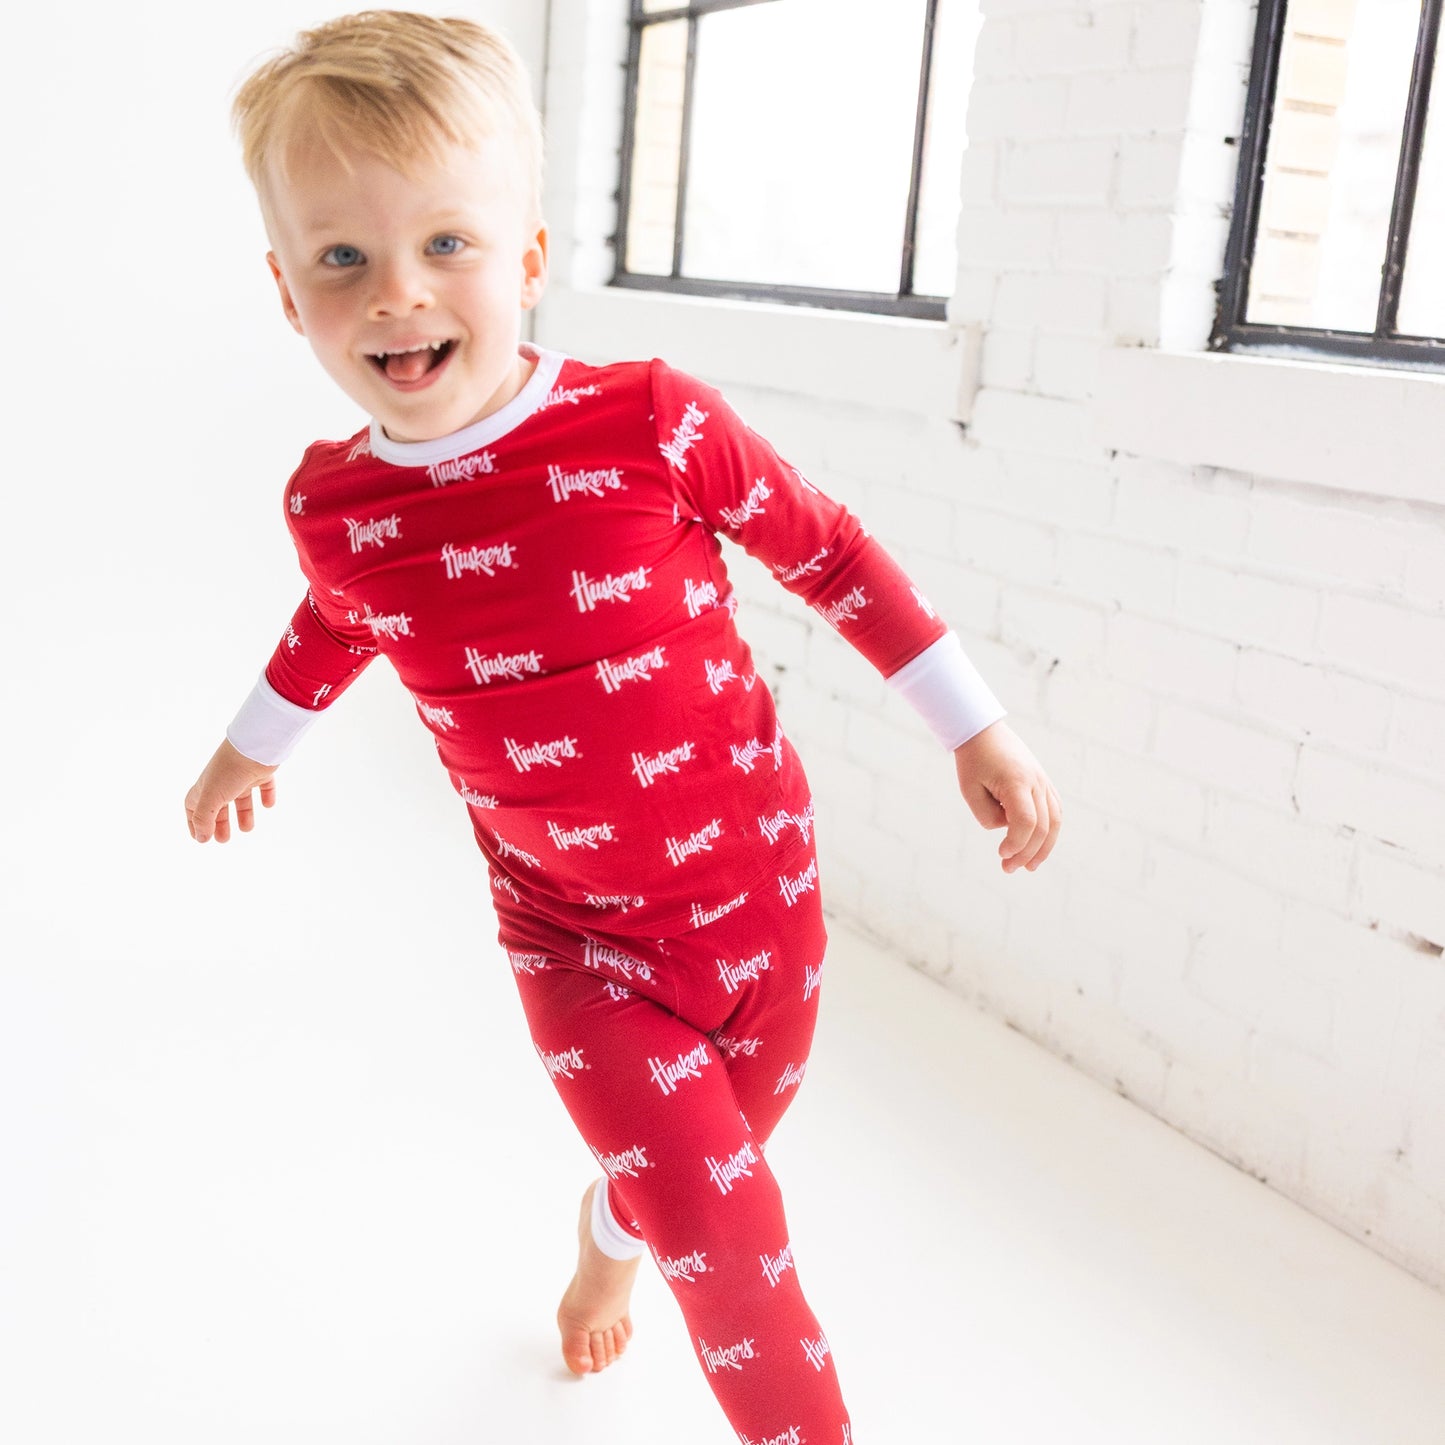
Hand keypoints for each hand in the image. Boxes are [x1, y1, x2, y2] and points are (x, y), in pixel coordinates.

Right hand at [185, 738, 278, 843]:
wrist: (254, 746)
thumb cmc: (228, 770)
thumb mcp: (211, 797)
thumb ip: (204, 818)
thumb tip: (201, 838)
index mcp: (206, 787)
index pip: (194, 806)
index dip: (194, 821)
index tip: (200, 837)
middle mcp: (222, 782)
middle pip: (218, 806)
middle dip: (219, 823)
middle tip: (223, 840)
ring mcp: (242, 776)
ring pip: (241, 798)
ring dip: (244, 813)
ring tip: (247, 828)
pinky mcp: (261, 772)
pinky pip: (264, 785)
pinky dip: (266, 795)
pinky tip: (268, 805)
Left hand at [953, 721, 1060, 873]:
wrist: (983, 731)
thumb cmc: (973, 761)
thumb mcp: (970, 790)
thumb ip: (988, 816)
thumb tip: (1007, 830)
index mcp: (1017, 781)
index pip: (1027, 821)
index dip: (1017, 843)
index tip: (1001, 853)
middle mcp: (1036, 782)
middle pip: (1042, 826)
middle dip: (1027, 852)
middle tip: (1008, 868)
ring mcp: (1043, 781)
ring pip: (1054, 820)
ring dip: (1044, 847)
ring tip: (1030, 866)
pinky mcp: (1043, 782)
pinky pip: (1054, 810)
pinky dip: (1049, 830)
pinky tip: (1038, 846)